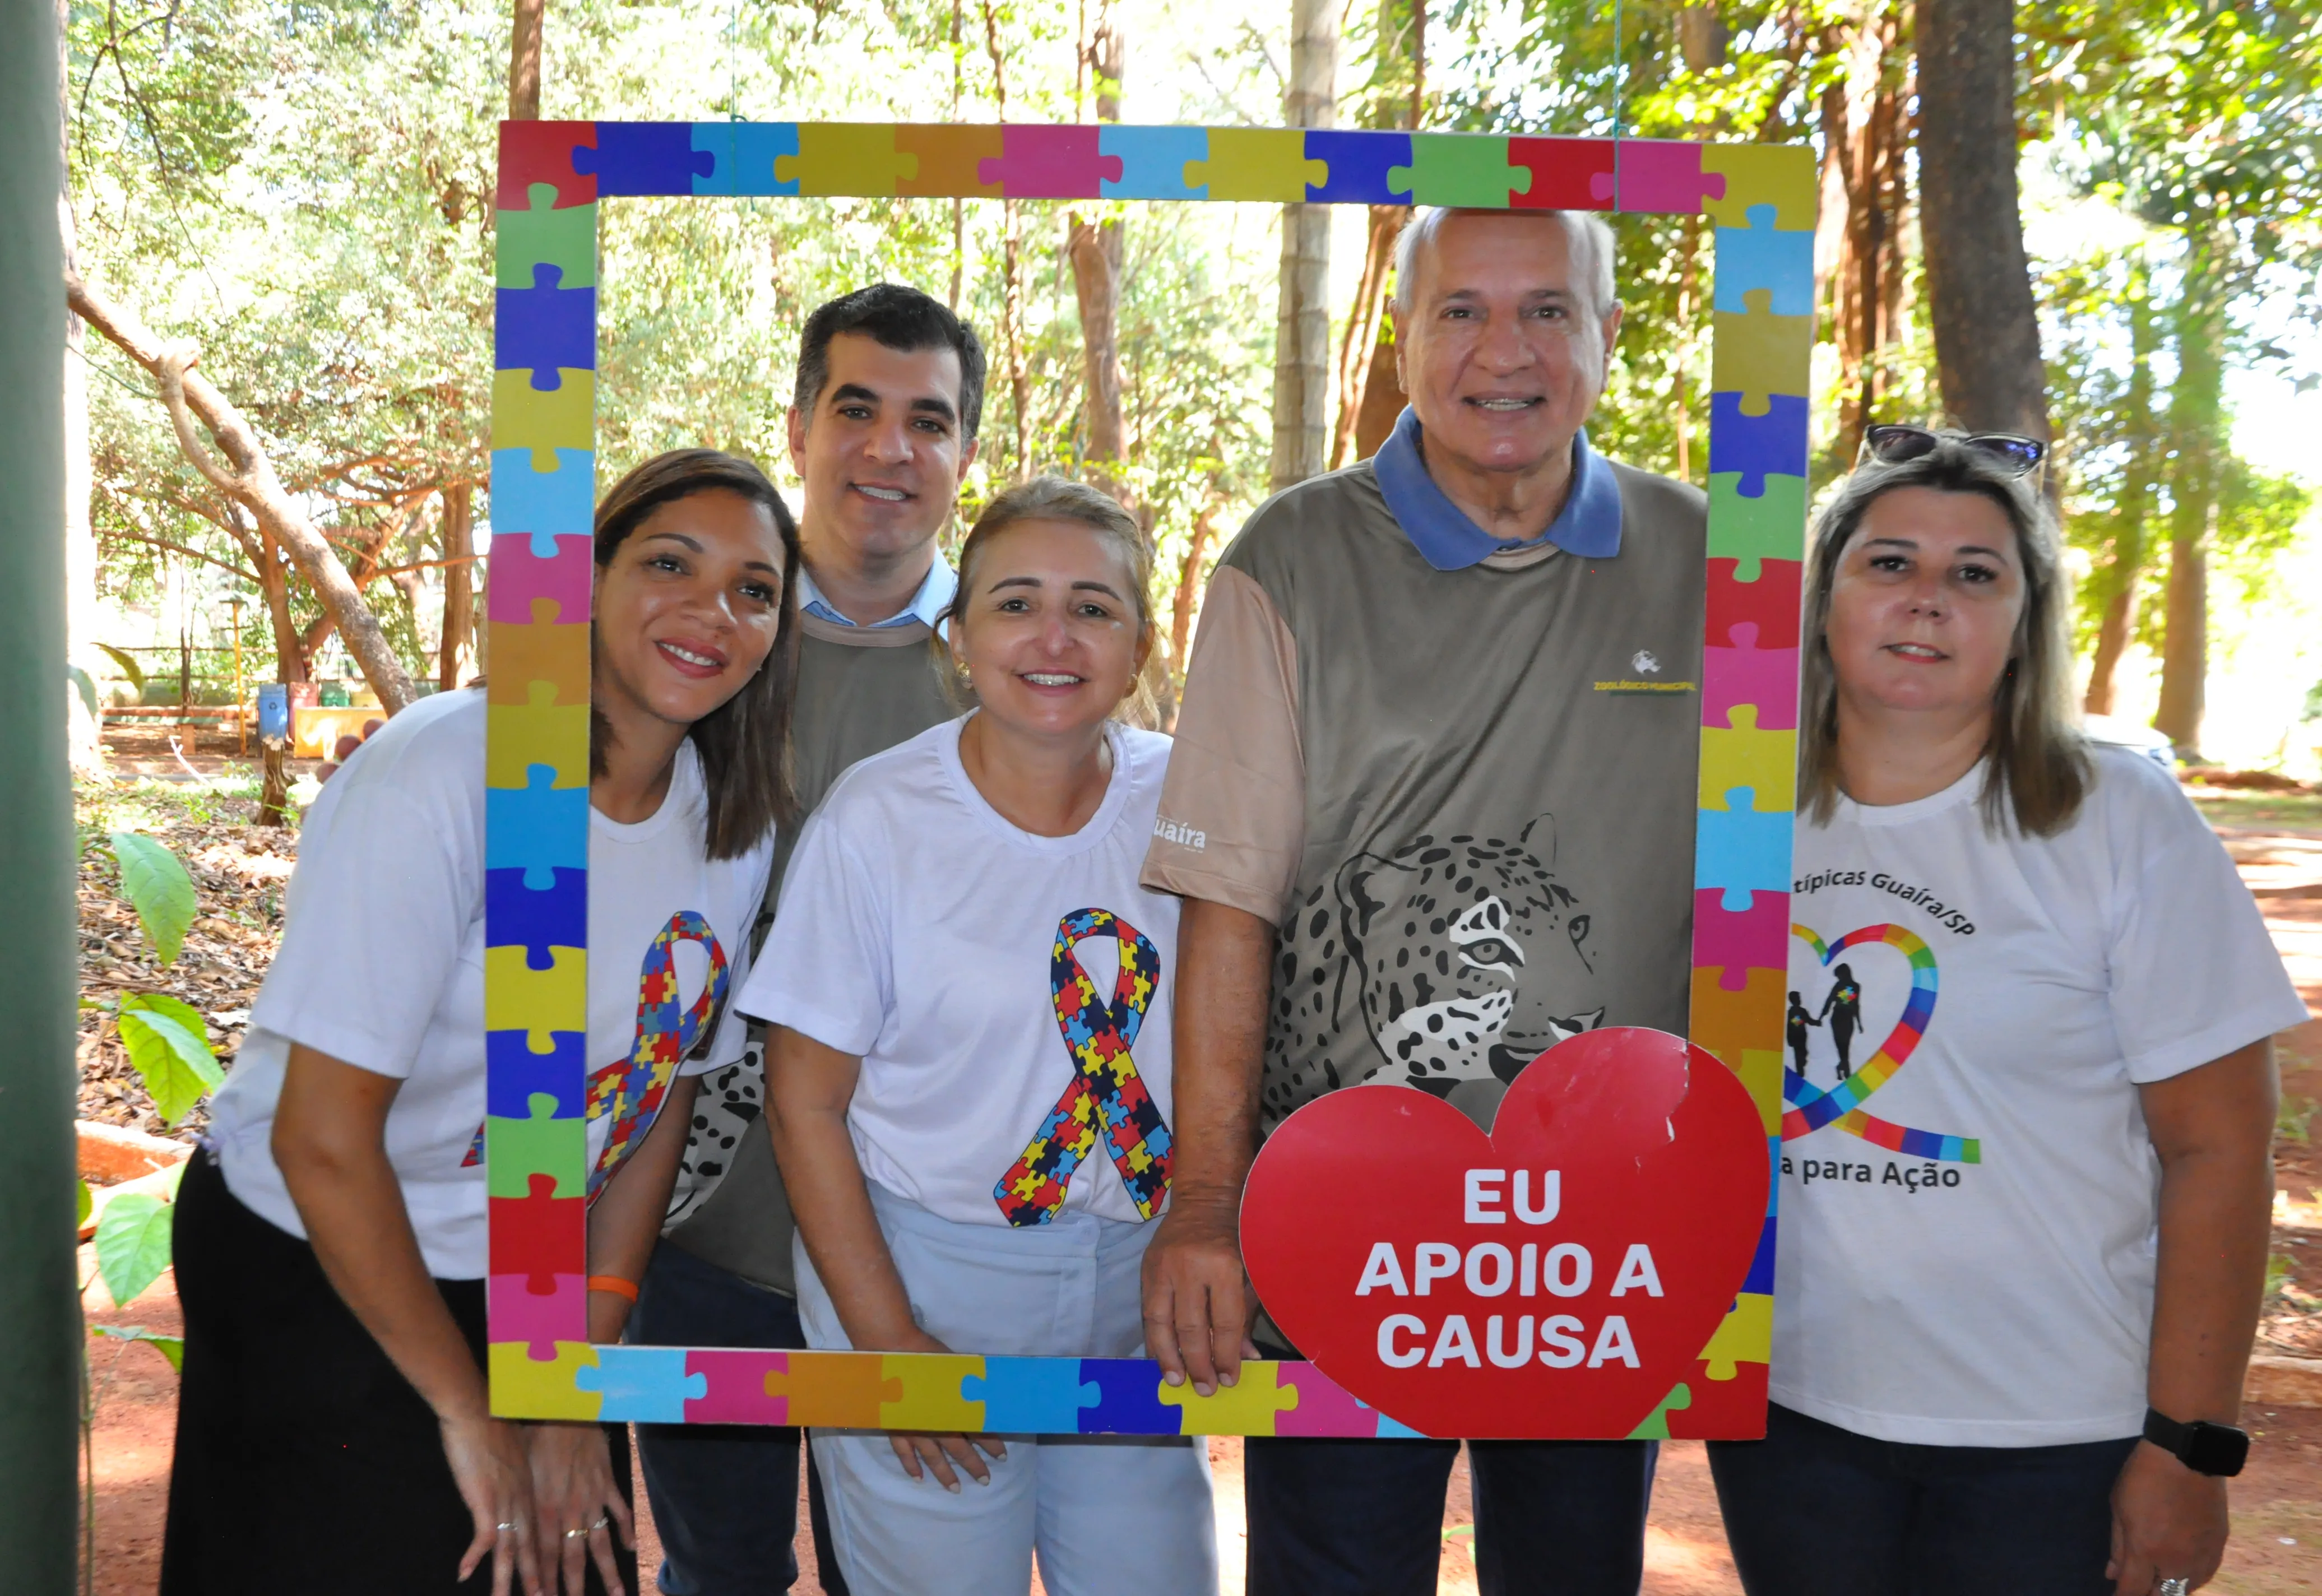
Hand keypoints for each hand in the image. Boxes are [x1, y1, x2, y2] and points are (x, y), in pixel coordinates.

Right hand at [440, 1410, 543, 1595]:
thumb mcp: (512, 1451)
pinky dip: (474, 1557)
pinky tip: (464, 1574)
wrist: (477, 1409)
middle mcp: (523, 1499)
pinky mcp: (486, 1500)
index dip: (542, 1556)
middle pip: (530, 1546)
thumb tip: (508, 1476)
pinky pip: (482, 1537)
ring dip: (507, 1578)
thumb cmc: (492, 1424)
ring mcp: (506, 1501)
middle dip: (534, 1577)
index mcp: (530, 1489)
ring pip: (509, 1549)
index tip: (549, 1577)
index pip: (538, 1531)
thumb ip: (514, 1469)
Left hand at [528, 1421, 635, 1595]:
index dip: (544, 1581)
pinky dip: (625, 1530)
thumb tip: (499, 1525)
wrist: (566, 1407)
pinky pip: (619, 1511)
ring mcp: (592, 1498)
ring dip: (608, 1571)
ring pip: (600, 1542)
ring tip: (616, 1593)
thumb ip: (516, 1502)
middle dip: (573, 1586)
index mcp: (544, 1509)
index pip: (544, 1556)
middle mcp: (569, 1511)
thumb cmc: (534, 1435)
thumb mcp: (519, 1472)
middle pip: (573, 1557)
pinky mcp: (607, 1482)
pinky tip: (628, 1547)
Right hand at [879, 1327, 1006, 1490]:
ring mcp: (914, 1429)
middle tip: (985, 1481)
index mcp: (952, 1409)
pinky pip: (904, 1452)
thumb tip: (990, 1393)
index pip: (977, 1431)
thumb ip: (970, 1386)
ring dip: (945, 1474)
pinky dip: (911, 1466)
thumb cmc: (928, 1356)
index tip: (1002, 1457)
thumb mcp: (957, 1368)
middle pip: (958, 1449)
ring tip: (956, 1489)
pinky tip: (919, 1478)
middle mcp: (935, 1425)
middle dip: (973, 1465)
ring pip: (932, 1457)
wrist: (894, 1350)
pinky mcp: (895, 1427)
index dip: (991, 1444)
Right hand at [1141, 1191, 1259, 1396]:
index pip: (1224, 1322)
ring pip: (1160, 1322)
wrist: (1205, 1200)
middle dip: (1198, 1364)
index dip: (1226, 1355)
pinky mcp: (1147, 1269)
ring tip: (1175, 1381)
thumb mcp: (1250, 1274)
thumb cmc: (1237, 1238)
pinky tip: (1160, 1358)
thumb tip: (1246, 1359)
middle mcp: (1190, 1267)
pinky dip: (1153, 1338)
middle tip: (1204, 1389)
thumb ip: (1245, 1317)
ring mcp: (1163, 1267)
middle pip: (1190, 1327)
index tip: (1229, 1380)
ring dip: (1168, 1357)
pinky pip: (1147, 1311)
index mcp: (1223, 1265)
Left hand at [2109, 1439, 2229, 1593]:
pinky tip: (2182, 1568)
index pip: (2133, 1591)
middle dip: (2148, 1593)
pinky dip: (2192, 1577)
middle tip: (2138, 1583)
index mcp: (2147, 1551)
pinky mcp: (2220, 1546)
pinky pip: (2206, 1574)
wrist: (2188, 1455)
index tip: (2117, 1595)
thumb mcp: (2119, 1508)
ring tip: (2158, 1577)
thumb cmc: (2144, 1476)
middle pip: (2163, 1595)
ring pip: (2188, 1589)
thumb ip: (2118, 1547)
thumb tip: (2113, 1575)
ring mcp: (2203, 1555)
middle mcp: (2177, 1561)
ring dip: (2171, 1588)